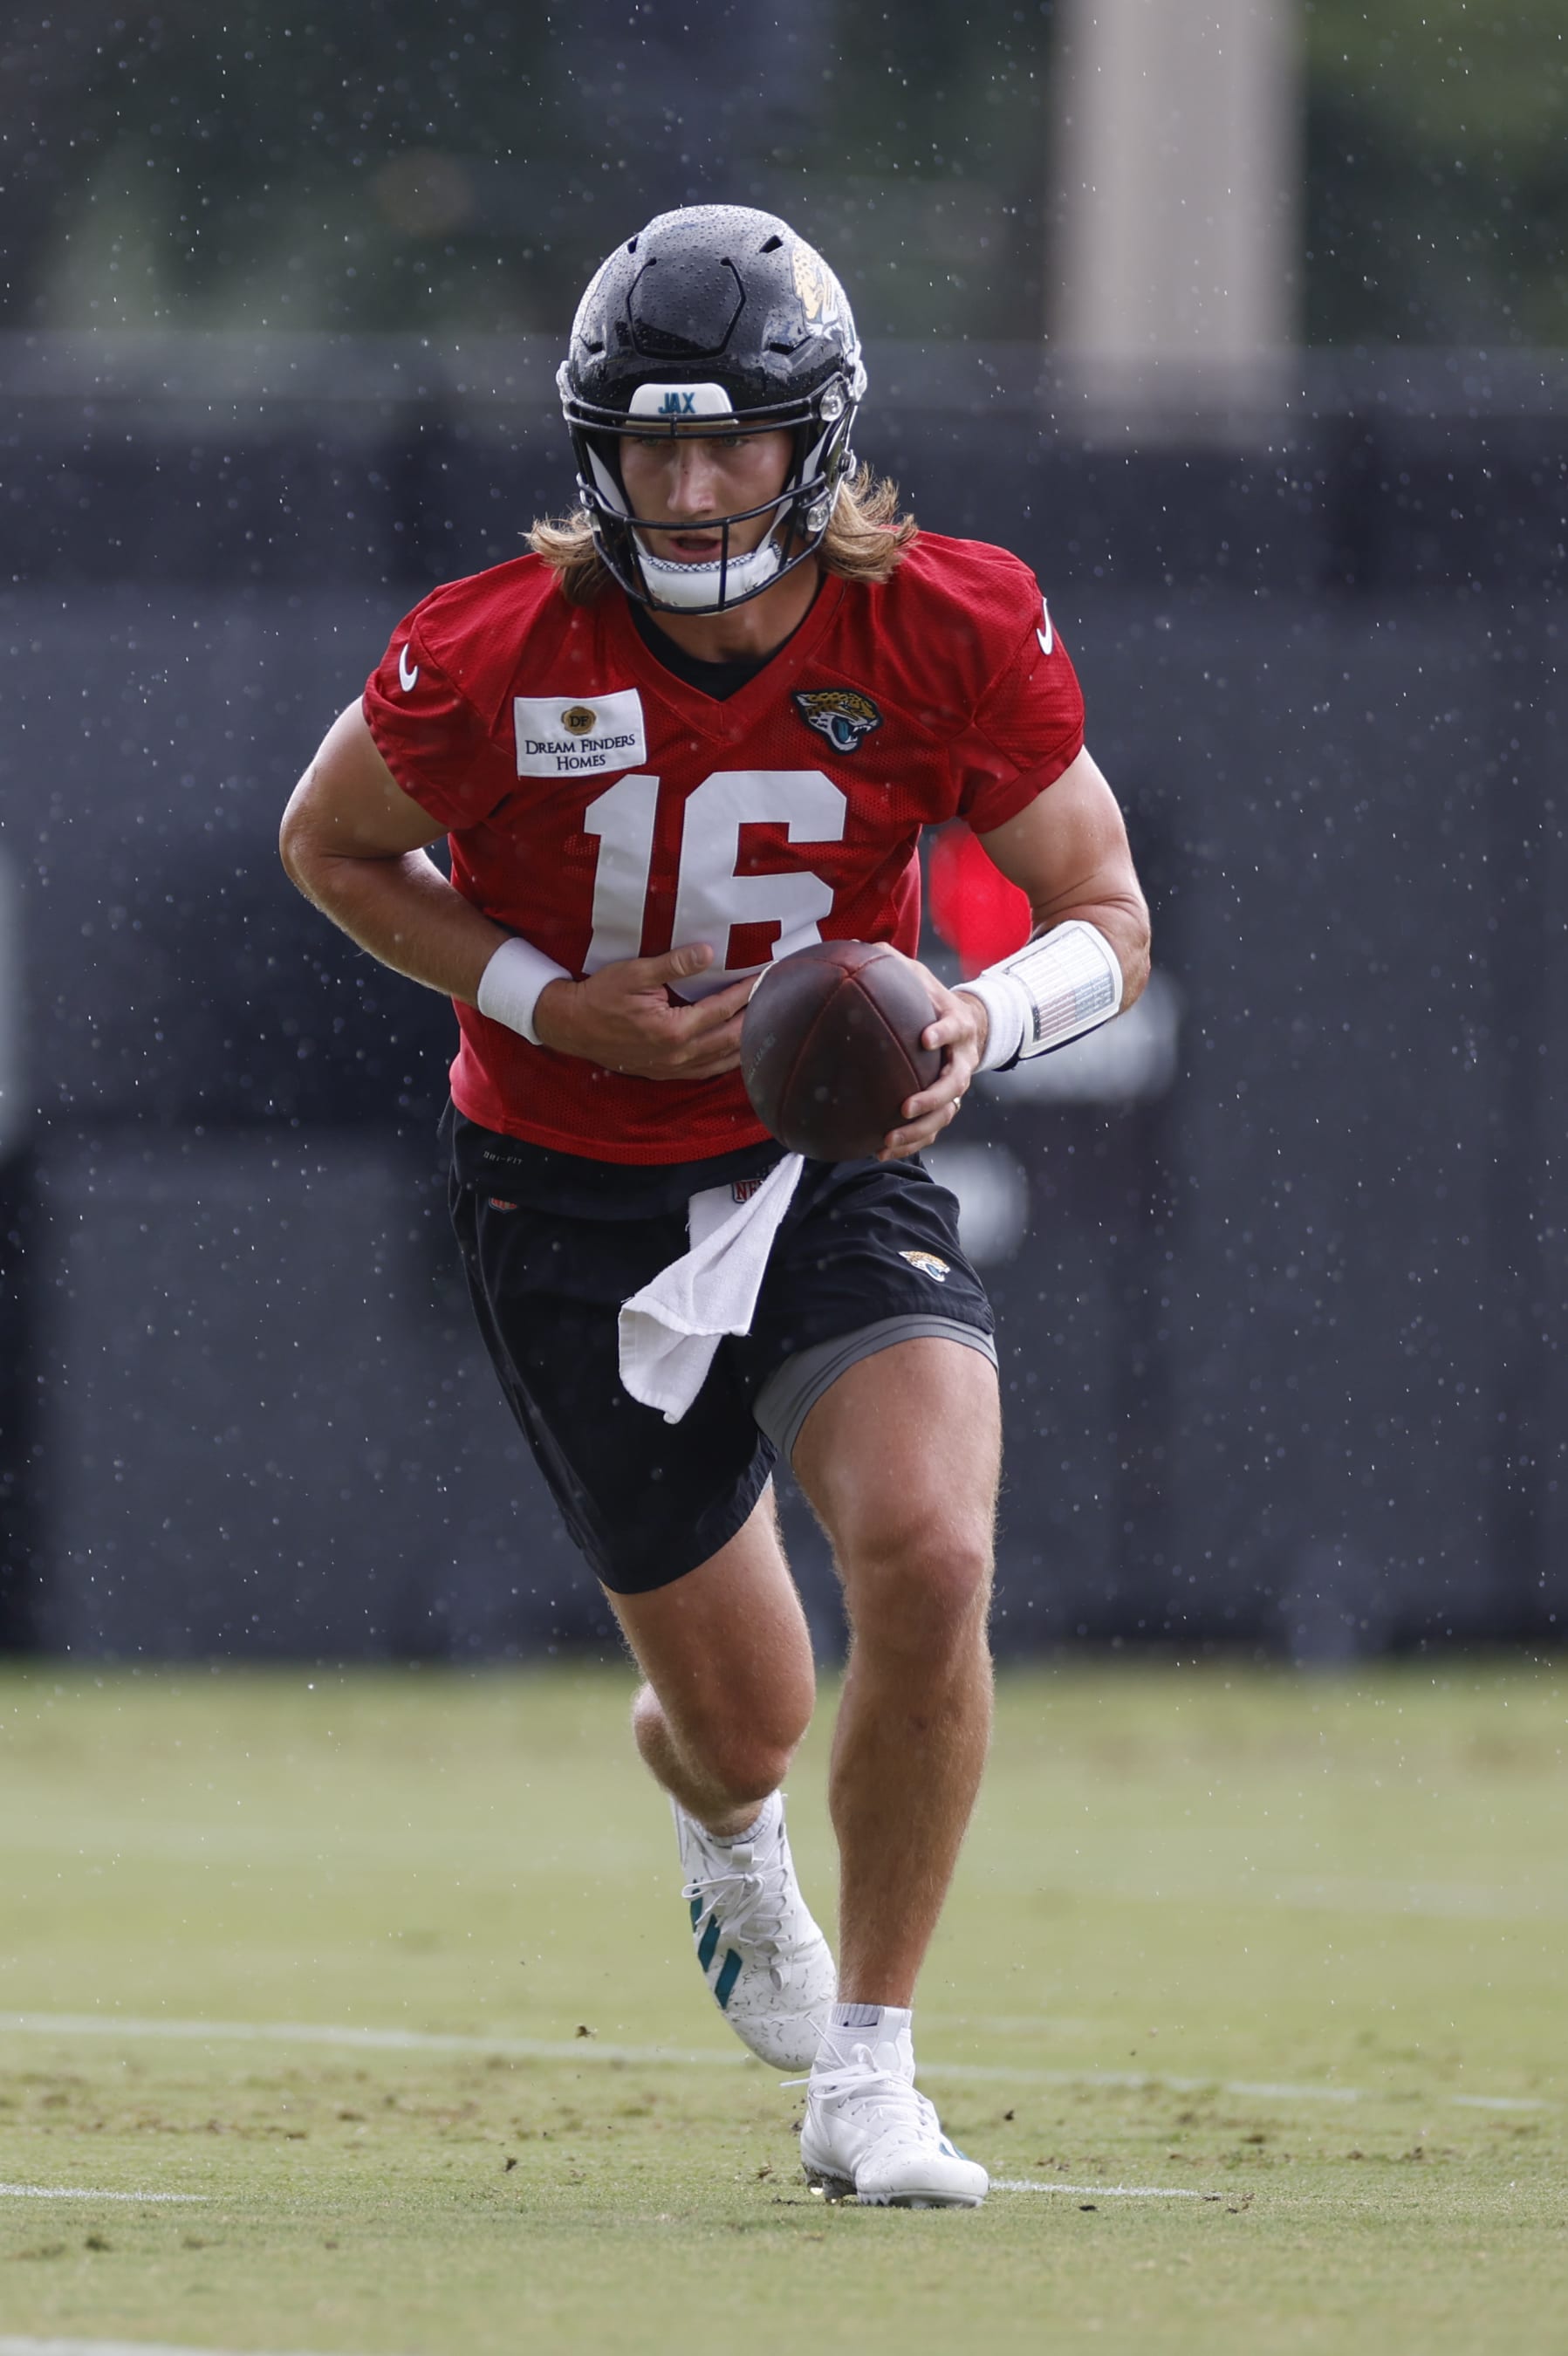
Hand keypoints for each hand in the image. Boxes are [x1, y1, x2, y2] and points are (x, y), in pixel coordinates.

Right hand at [533, 942, 752, 1080]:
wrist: (571, 1026)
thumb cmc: (600, 995)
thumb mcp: (635, 972)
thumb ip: (674, 964)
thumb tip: (708, 953)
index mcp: (673, 1030)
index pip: (723, 1009)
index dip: (748, 991)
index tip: (767, 976)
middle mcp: (678, 1055)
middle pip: (732, 1039)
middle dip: (756, 1017)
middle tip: (777, 999)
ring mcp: (672, 1068)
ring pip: (723, 1060)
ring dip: (747, 1042)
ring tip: (766, 1023)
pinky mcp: (665, 1073)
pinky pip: (707, 1071)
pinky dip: (727, 1060)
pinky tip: (738, 1049)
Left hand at [877, 962, 988, 1161]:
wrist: (964, 1027)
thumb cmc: (931, 999)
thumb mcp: (917, 976)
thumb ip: (893, 963)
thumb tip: (862, 944)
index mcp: (956, 1025)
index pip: (955, 1028)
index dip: (943, 1033)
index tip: (925, 1037)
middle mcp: (961, 1059)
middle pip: (955, 1083)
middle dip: (932, 1098)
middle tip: (905, 1106)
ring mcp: (955, 1086)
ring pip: (946, 1114)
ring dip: (919, 1130)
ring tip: (888, 1139)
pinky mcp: (943, 1105)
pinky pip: (931, 1130)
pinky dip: (910, 1143)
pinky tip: (879, 1151)